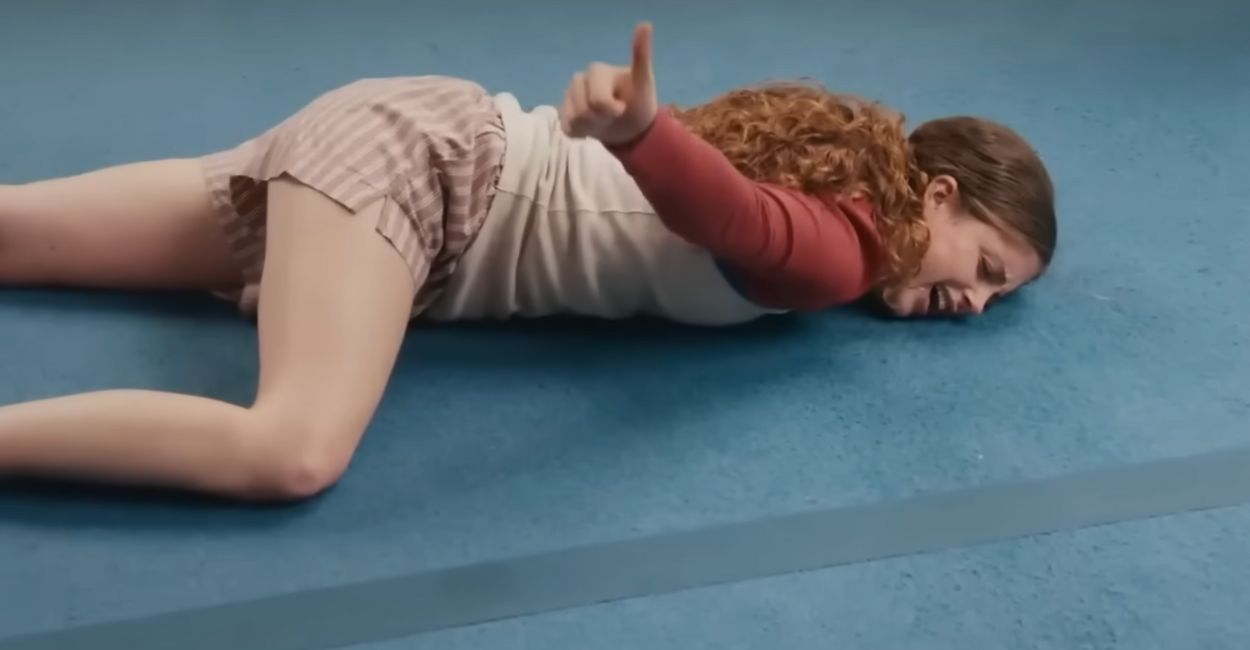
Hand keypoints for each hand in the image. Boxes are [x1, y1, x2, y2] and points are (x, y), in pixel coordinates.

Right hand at [559, 22, 657, 145]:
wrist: (632, 126)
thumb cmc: (638, 102)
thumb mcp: (644, 81)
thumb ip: (641, 55)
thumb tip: (646, 23)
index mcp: (596, 70)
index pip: (598, 100)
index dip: (612, 110)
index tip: (622, 107)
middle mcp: (578, 79)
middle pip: (583, 112)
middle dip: (601, 119)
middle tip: (615, 116)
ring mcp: (569, 96)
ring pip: (574, 120)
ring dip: (592, 128)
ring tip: (604, 122)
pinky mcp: (563, 113)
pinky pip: (566, 128)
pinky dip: (580, 134)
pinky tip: (592, 129)